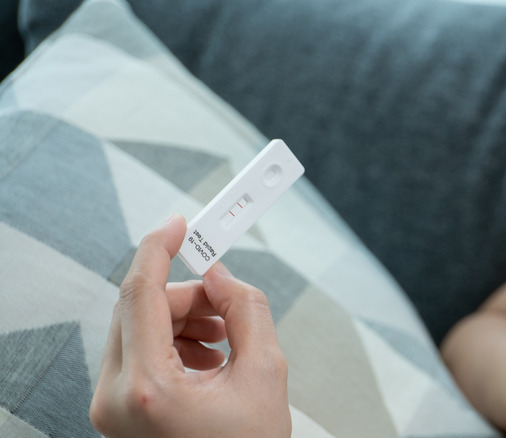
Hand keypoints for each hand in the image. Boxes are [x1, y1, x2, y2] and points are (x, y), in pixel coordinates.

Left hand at [90, 215, 290, 437]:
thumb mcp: (265, 373)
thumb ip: (246, 309)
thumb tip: (221, 275)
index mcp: (148, 390)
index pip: (140, 294)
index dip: (159, 248)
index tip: (178, 223)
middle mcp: (116, 398)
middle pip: (141, 308)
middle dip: (187, 295)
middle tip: (225, 297)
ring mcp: (112, 406)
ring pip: (140, 326)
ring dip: (183, 318)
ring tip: (223, 339)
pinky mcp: (119, 408)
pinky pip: (140, 350)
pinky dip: (174, 341)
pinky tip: (208, 358)